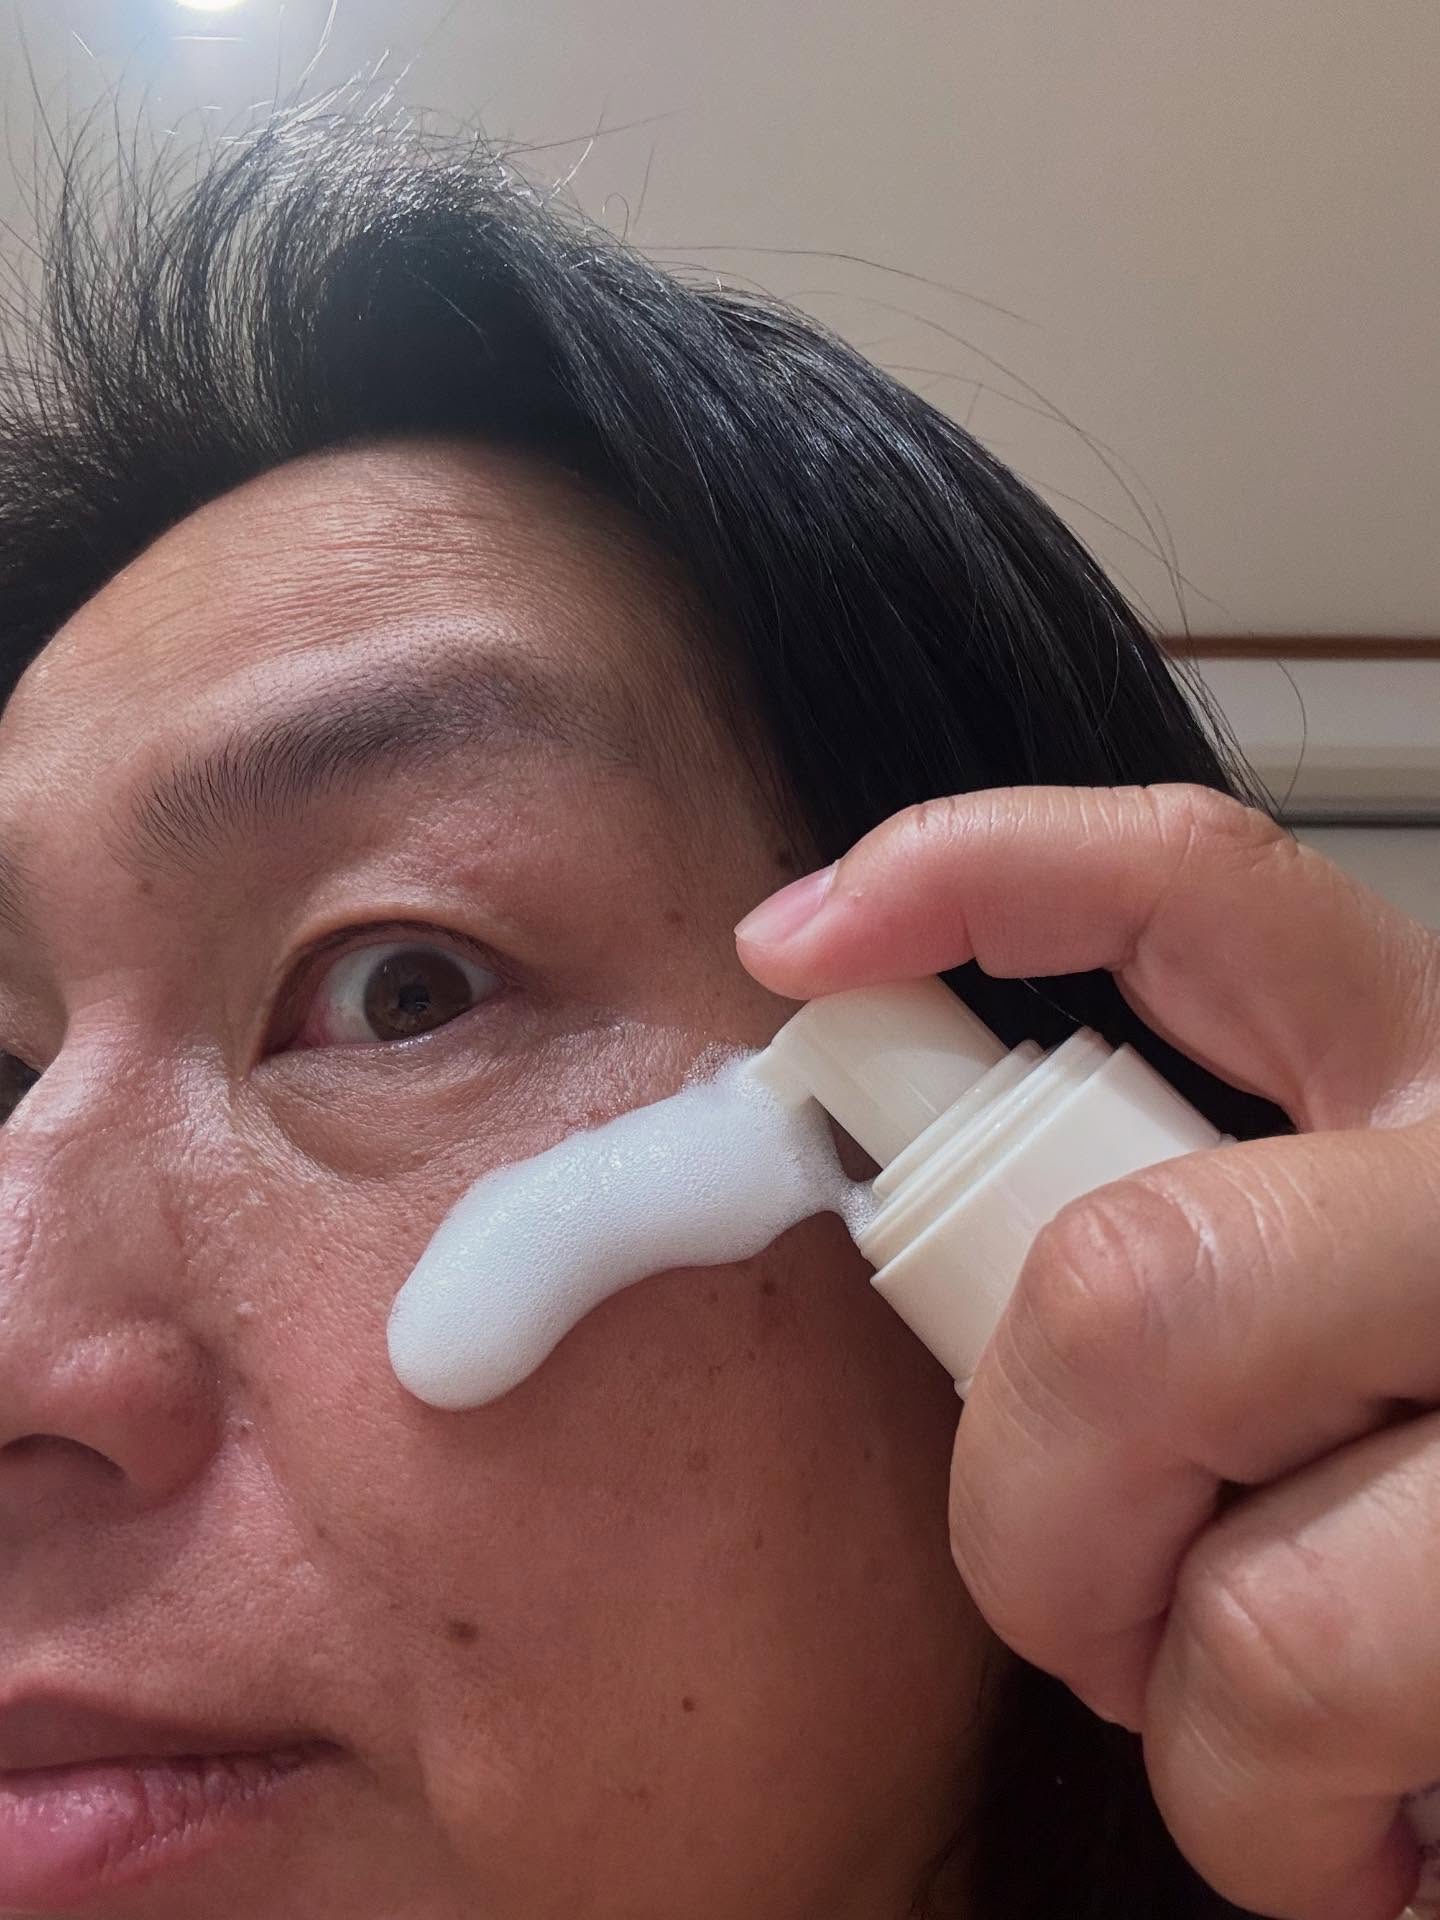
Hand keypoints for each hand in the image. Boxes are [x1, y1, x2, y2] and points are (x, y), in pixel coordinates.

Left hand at [736, 784, 1439, 1919]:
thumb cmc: (1402, 1530)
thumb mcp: (1314, 1329)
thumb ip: (1161, 1235)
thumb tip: (920, 1248)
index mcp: (1424, 1099)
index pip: (1204, 889)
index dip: (978, 866)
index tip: (788, 943)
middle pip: (1123, 1278)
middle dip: (1035, 1491)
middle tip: (1093, 1584)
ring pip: (1204, 1527)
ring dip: (1152, 1664)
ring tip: (1266, 1716)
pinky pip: (1279, 1688)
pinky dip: (1260, 1808)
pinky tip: (1374, 1806)